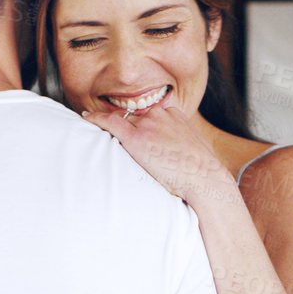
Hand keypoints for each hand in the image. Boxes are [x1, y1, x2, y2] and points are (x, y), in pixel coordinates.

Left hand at [83, 102, 234, 204]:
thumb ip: (181, 145)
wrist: (206, 179)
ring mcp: (149, 125)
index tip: (131, 128)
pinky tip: (86, 118)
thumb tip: (175, 155)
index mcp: (175, 115)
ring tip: (97, 130)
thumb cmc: (202, 173)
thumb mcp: (195, 150)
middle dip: (126, 127)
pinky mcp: (137, 138)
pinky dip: (96, 119)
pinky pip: (110, 123)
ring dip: (112, 127)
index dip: (139, 124)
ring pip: (122, 121)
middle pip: (134, 117)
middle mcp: (161, 115)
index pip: (149, 115)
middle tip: (116, 138)